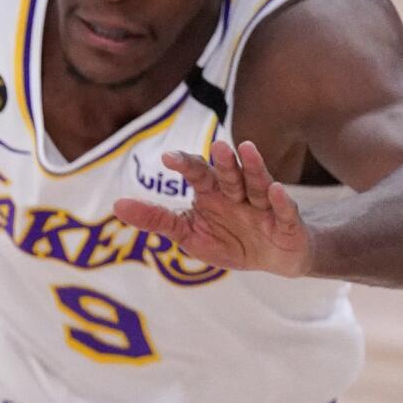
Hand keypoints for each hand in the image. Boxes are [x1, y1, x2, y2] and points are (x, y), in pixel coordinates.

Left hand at [114, 140, 313, 276]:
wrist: (273, 258)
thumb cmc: (228, 240)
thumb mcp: (188, 234)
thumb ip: (156, 219)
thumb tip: (117, 204)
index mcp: (213, 193)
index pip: (198, 173)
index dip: (185, 165)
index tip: (167, 158)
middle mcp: (238, 194)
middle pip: (229, 175)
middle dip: (223, 161)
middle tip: (216, 144)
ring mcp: (263, 207)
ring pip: (257, 184)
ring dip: (253, 168)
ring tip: (246, 148)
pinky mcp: (286, 223)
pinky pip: (283, 210)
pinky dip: (280, 200)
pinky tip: (276, 189)